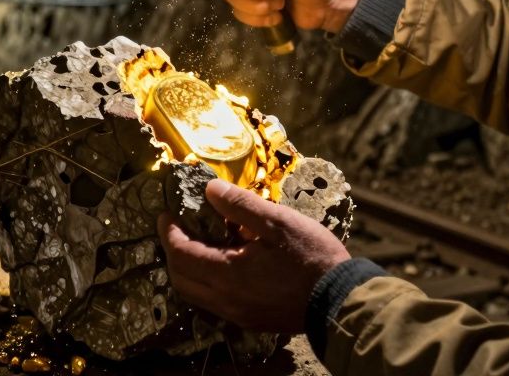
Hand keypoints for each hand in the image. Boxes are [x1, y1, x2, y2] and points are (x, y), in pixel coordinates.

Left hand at [157, 179, 350, 332]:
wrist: (341, 300)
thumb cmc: (312, 257)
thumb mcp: (278, 222)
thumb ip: (240, 205)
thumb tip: (210, 189)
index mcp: (228, 274)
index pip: (181, 254)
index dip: (169, 232)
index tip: (167, 213)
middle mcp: (226, 300)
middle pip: (181, 279)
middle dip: (173, 252)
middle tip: (178, 227)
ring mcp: (238, 314)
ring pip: (196, 294)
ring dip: (189, 268)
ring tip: (201, 241)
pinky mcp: (250, 319)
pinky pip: (214, 302)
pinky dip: (208, 281)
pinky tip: (226, 261)